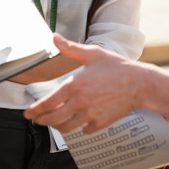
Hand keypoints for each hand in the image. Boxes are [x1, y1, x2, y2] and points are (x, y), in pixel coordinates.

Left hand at [23, 34, 148, 133]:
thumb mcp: (92, 54)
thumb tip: (54, 37)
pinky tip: (78, 123)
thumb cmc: (117, 67)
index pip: (48, 103)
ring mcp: (90, 115)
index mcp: (74, 85)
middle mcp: (79, 102)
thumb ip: (70, 48)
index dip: (35, 110)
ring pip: (66, 128)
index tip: (28, 114)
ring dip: (56, 127)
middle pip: (53, 119)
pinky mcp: (100, 123)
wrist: (139, 84)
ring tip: (53, 123)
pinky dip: (79, 128)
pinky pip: (84, 130)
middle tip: (37, 120)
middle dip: (41, 120)